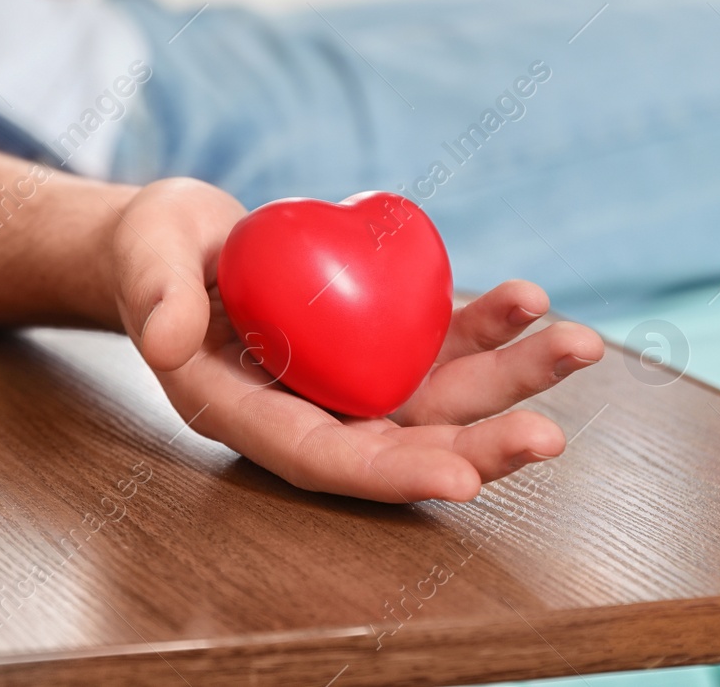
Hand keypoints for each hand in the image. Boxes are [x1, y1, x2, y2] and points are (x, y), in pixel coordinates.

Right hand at [110, 179, 604, 501]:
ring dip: (510, 377)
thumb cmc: (152, 251)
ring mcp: (347, 377)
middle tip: (547, 435)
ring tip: (576, 344)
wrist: (175, 242)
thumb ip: (153, 295)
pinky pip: (437, 341)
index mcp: (245, 412)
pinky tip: (526, 301)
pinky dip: (486, 324)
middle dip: (480, 442)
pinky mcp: (372, 339)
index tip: (460, 477)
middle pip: (401, 442)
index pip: (322, 459)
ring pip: (439, 395)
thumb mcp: (142, 257)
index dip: (390, 473)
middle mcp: (307, 409)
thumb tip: (169, 339)